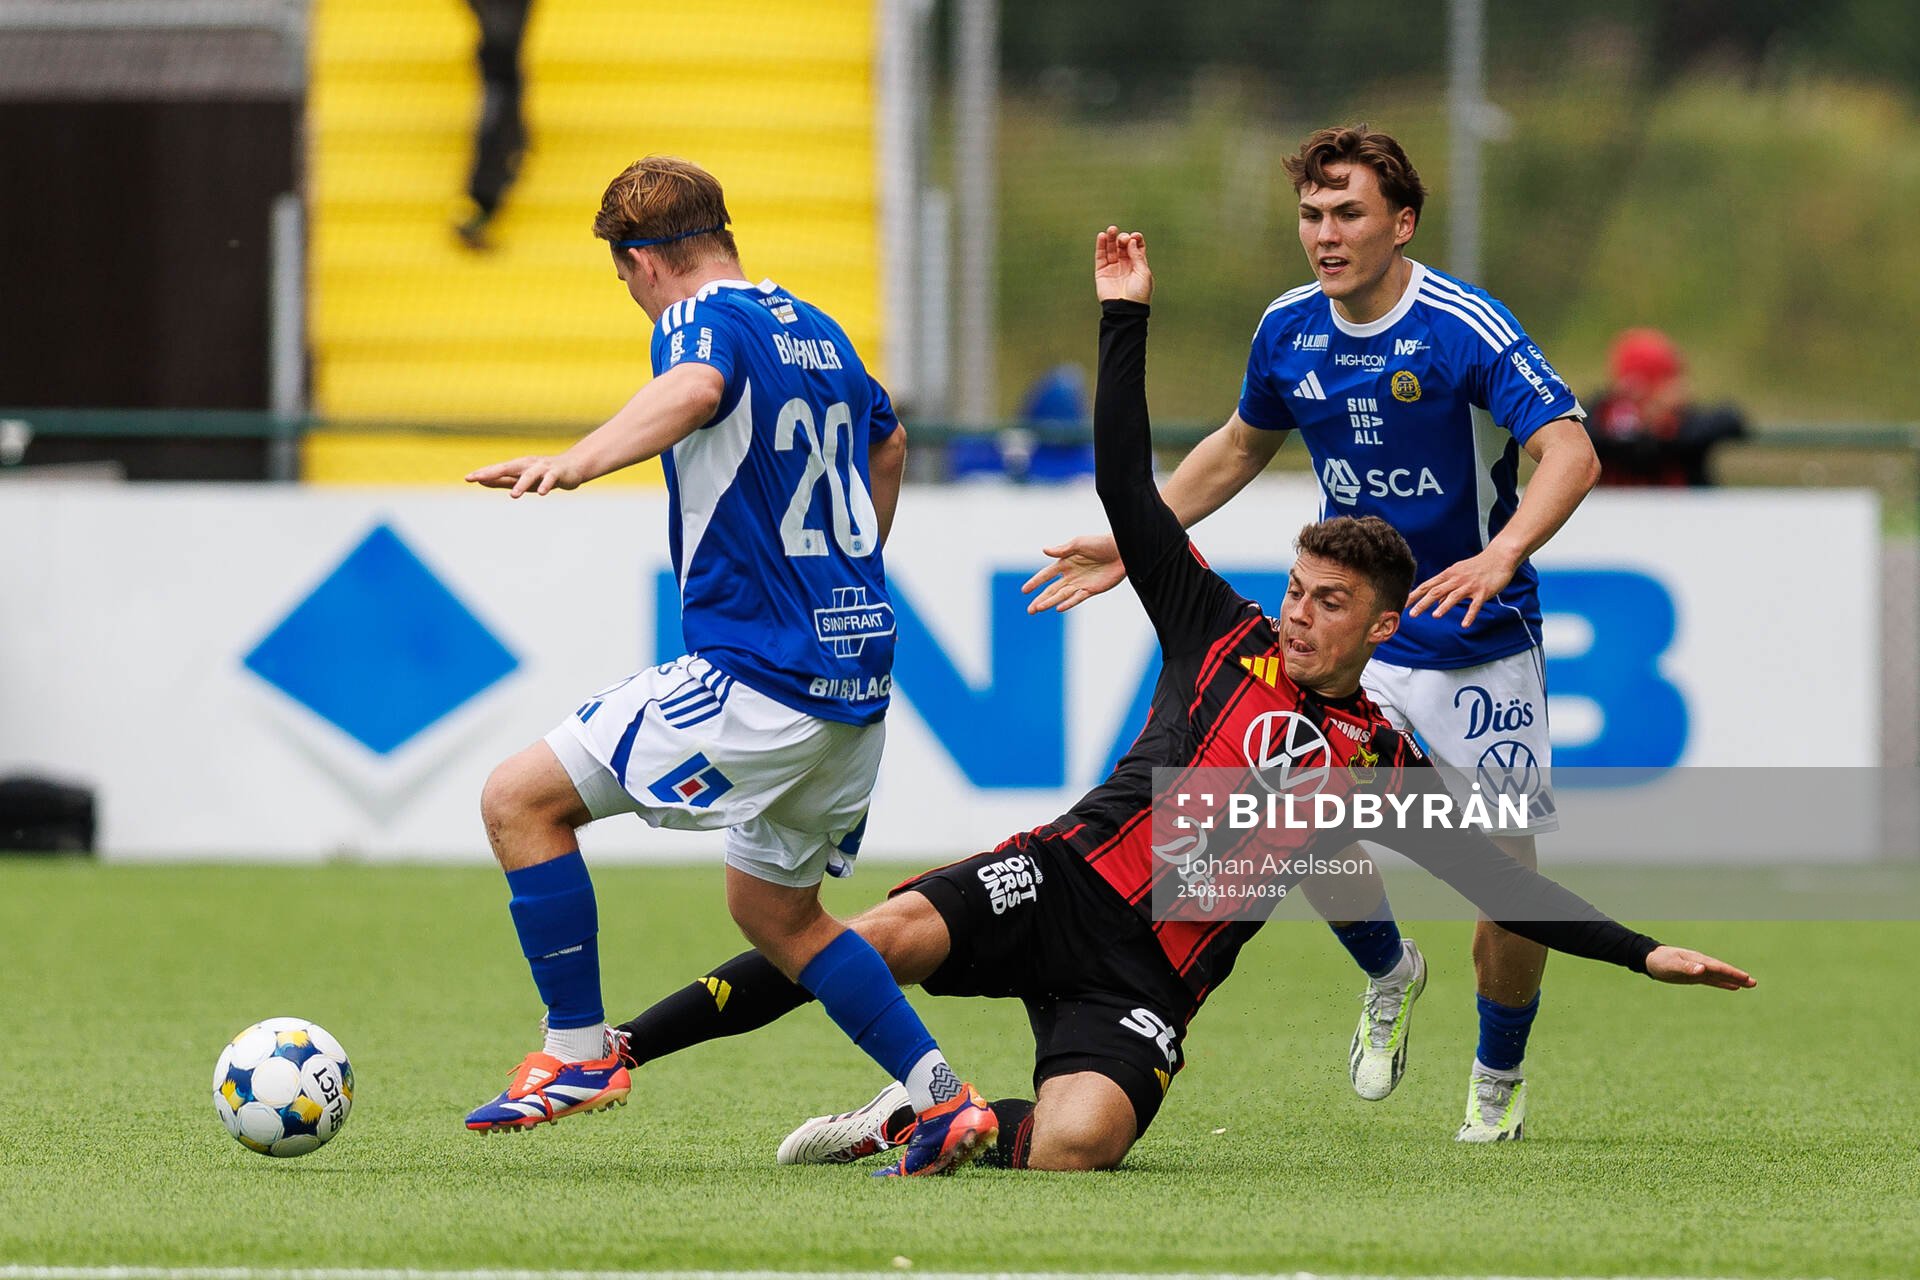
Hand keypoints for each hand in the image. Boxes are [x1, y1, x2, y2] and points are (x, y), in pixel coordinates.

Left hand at [465, 454, 586, 496]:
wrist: (572, 467)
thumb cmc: (542, 475)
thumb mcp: (521, 479)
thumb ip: (502, 480)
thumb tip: (481, 481)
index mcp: (517, 466)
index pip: (497, 469)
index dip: (483, 473)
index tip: (467, 478)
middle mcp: (527, 464)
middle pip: (508, 468)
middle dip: (493, 473)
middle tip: (479, 479)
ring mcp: (542, 468)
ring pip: (529, 475)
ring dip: (521, 484)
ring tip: (513, 495)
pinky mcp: (556, 473)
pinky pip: (550, 479)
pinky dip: (545, 485)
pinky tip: (541, 493)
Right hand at [1022, 534, 1125, 613]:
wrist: (1122, 551)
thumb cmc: (1100, 543)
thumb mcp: (1079, 543)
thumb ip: (1062, 550)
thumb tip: (1044, 550)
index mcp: (1065, 562)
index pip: (1046, 574)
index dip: (1035, 582)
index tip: (1024, 591)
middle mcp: (1070, 575)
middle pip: (1051, 589)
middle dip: (1040, 599)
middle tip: (1029, 610)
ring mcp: (1080, 584)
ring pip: (1061, 596)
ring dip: (1049, 603)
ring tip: (1038, 609)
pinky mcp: (1091, 590)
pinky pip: (1077, 598)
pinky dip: (1068, 603)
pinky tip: (1058, 608)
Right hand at [1094, 226, 1152, 303]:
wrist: (1126, 310)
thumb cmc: (1139, 294)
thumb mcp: (1144, 273)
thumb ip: (1137, 256)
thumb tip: (1131, 240)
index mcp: (1138, 265)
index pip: (1136, 247)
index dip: (1135, 239)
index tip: (1135, 237)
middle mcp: (1125, 265)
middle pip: (1123, 246)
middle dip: (1123, 239)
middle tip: (1123, 239)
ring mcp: (1113, 268)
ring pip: (1111, 249)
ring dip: (1111, 238)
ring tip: (1111, 230)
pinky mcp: (1102, 272)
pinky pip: (1100, 257)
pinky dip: (1100, 246)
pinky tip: (1102, 236)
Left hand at [1406, 545, 1520, 626]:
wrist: (1499, 557)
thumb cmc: (1477, 566)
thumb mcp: (1458, 574)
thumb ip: (1446, 588)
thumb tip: (1435, 602)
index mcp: (1448, 575)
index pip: (1427, 585)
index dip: (1414, 595)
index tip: (1402, 603)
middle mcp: (1456, 580)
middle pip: (1436, 591)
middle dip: (1423, 603)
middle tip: (1411, 614)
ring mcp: (1469, 586)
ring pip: (1454, 596)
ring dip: (1444, 607)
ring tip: (1434, 616)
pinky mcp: (1483, 591)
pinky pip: (1475, 605)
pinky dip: (1470, 615)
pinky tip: (1464, 625)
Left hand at [1644, 946, 1755, 990]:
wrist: (1650, 959)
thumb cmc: (1660, 961)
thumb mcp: (1672, 965)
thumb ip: (1687, 967)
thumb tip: (1703, 969)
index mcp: (1698, 960)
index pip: (1718, 967)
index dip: (1732, 973)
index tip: (1745, 977)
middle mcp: (1701, 964)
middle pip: (1723, 971)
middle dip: (1738, 976)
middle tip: (1754, 983)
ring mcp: (1699, 970)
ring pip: (1720, 976)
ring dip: (1734, 980)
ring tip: (1749, 984)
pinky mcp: (1695, 976)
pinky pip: (1713, 980)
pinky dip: (1723, 983)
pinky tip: (1733, 986)